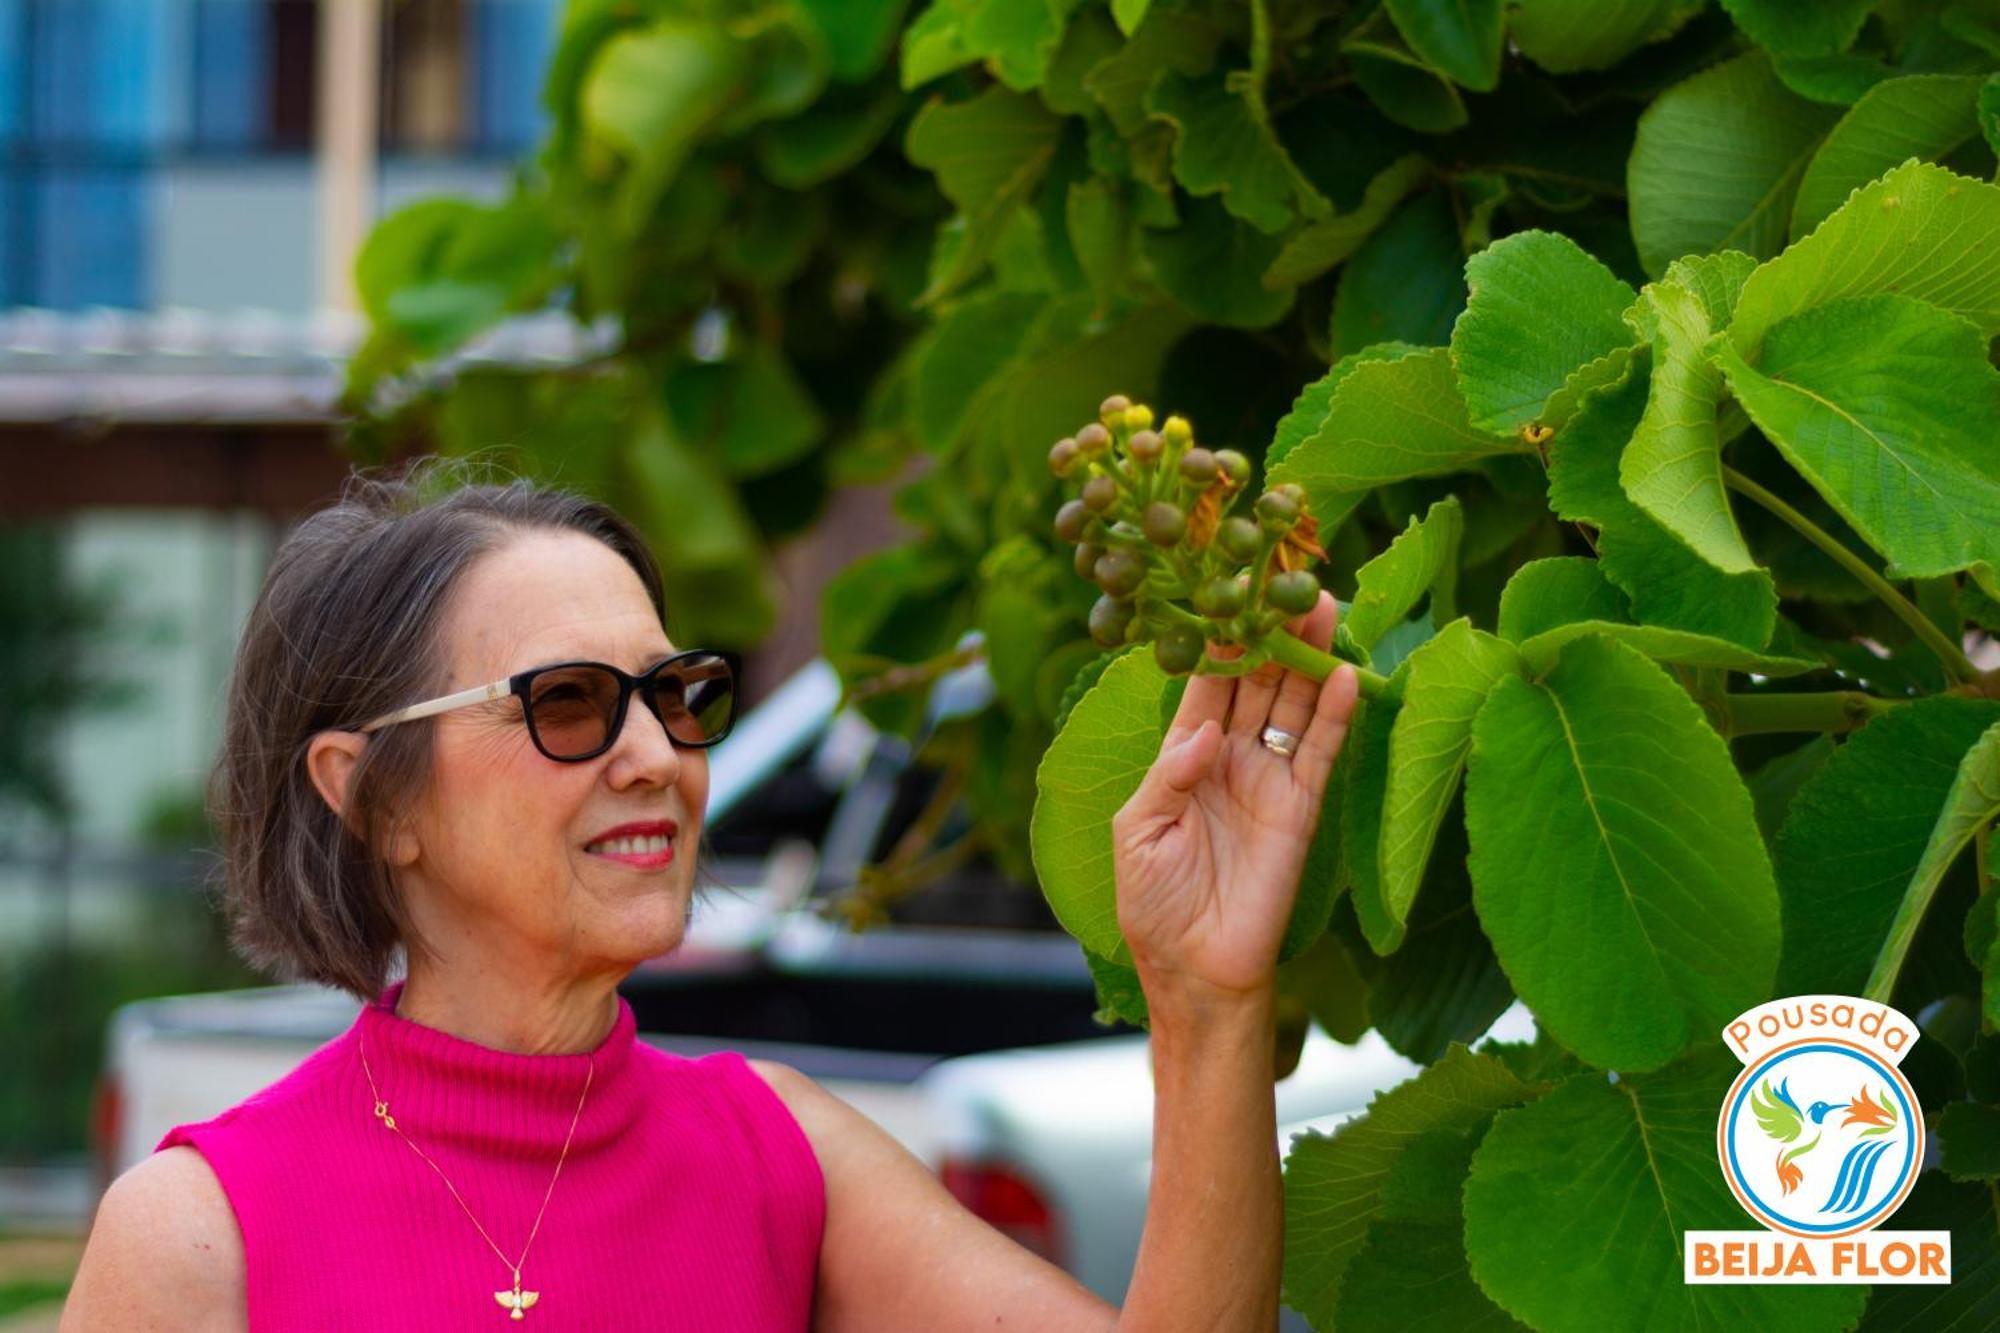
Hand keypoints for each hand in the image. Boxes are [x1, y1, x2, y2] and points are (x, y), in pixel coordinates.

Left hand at [1110, 590, 1359, 1001]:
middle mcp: (1230, 757)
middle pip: (1256, 680)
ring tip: (1322, 604)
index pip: (1205, 684)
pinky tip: (1345, 673)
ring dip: (1308, 656)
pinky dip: (1335, 713)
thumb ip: (1167, 777)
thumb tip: (1204, 733)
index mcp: (1182, 755)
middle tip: (1287, 578)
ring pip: (1293, 704)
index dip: (1218, 639)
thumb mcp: (1137, 834)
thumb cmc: (1153, 905)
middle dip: (1271, 630)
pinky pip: (1323, 752)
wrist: (1196, 971)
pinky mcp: (1302, 809)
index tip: (1229, 590)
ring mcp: (1269, 779)